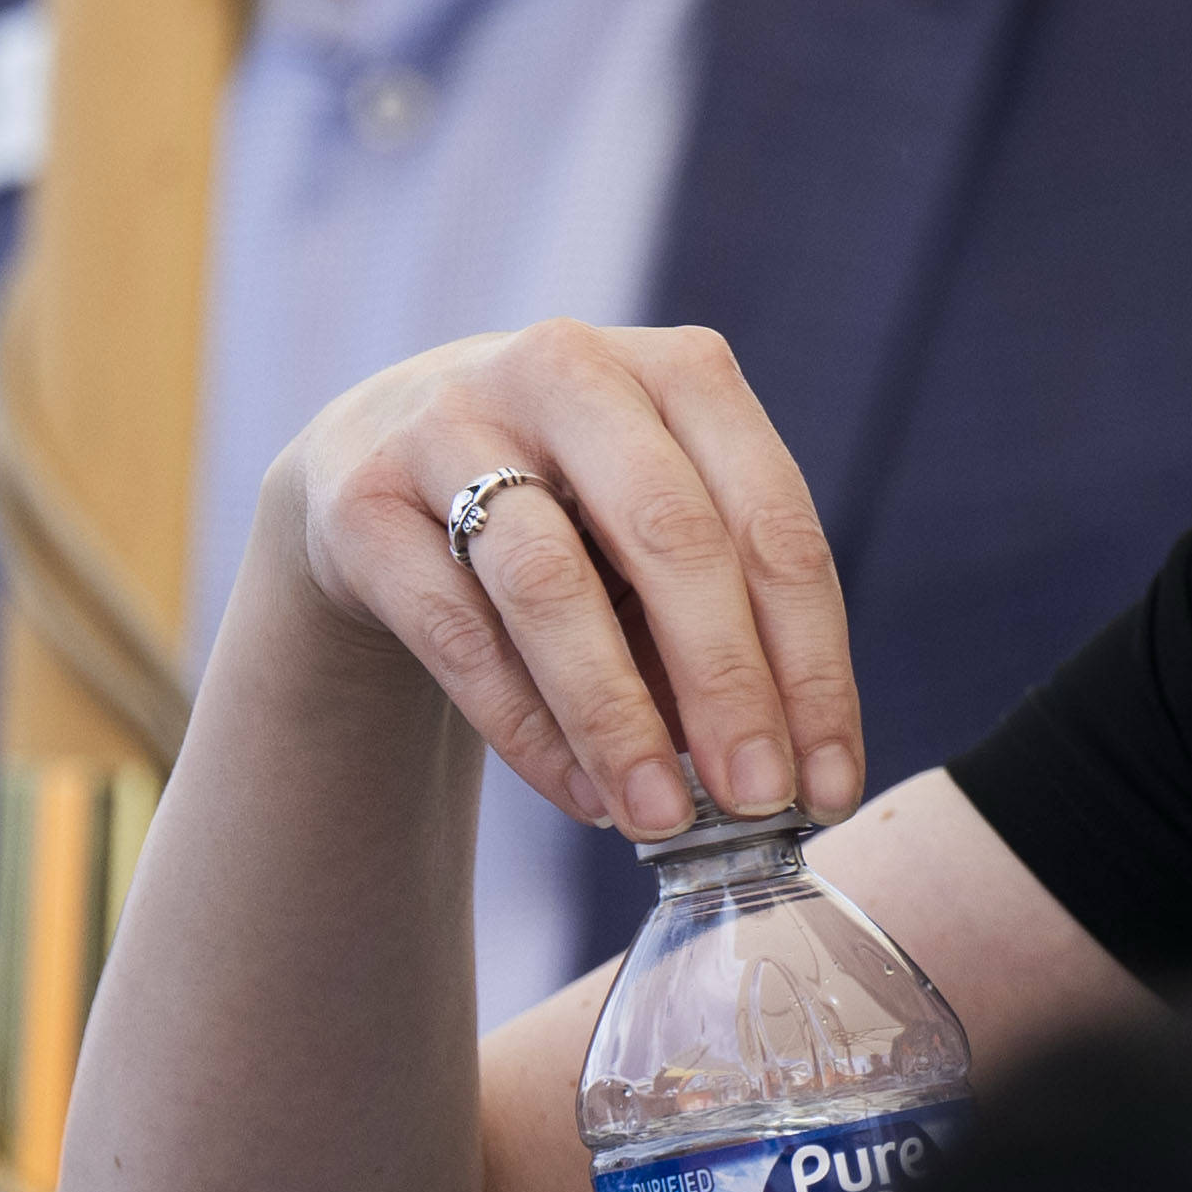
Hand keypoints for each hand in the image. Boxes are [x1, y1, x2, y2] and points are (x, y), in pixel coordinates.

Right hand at [280, 322, 857, 846]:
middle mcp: (568, 372)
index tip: (830, 783)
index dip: (811, 662)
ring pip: (549, 584)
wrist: (379, 468)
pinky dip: (525, 726)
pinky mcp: (361, 499)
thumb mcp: (655, 540)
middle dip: (728, 684)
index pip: (772, 521)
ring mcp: (451, 424)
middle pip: (671, 534)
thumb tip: (783, 774)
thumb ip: (720, 628)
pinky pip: (456, 631)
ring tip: (658, 819)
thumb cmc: (567, 515)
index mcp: (680, 372)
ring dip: (615, 717)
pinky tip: (577, 795)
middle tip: (757, 802)